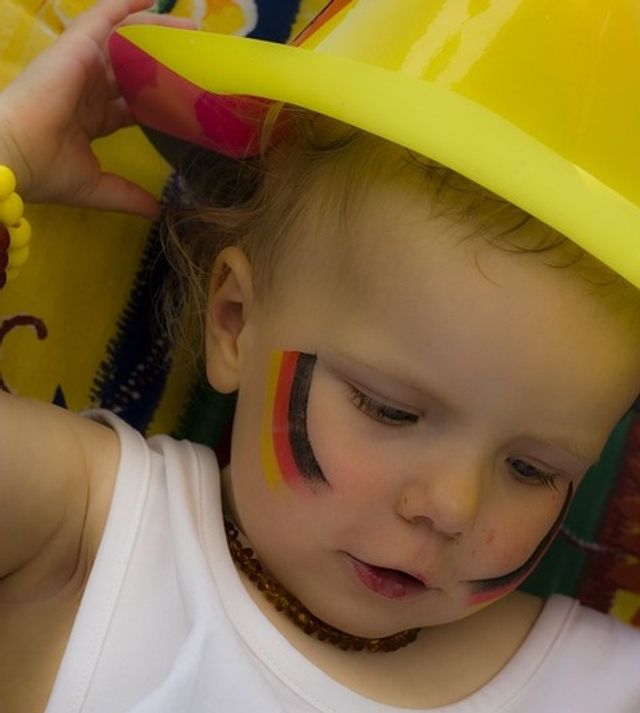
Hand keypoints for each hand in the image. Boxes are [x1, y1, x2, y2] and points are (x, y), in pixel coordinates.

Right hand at [0, 0, 192, 219]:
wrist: (15, 156)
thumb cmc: (47, 171)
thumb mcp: (98, 187)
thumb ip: (128, 195)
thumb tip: (158, 211)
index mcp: (90, 119)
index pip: (131, 104)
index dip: (157, 98)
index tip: (186, 97)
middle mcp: (87, 89)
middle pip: (133, 68)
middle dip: (163, 60)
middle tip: (196, 55)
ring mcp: (81, 66)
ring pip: (125, 40)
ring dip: (156, 29)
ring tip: (190, 26)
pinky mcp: (77, 48)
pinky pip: (105, 16)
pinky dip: (128, 6)